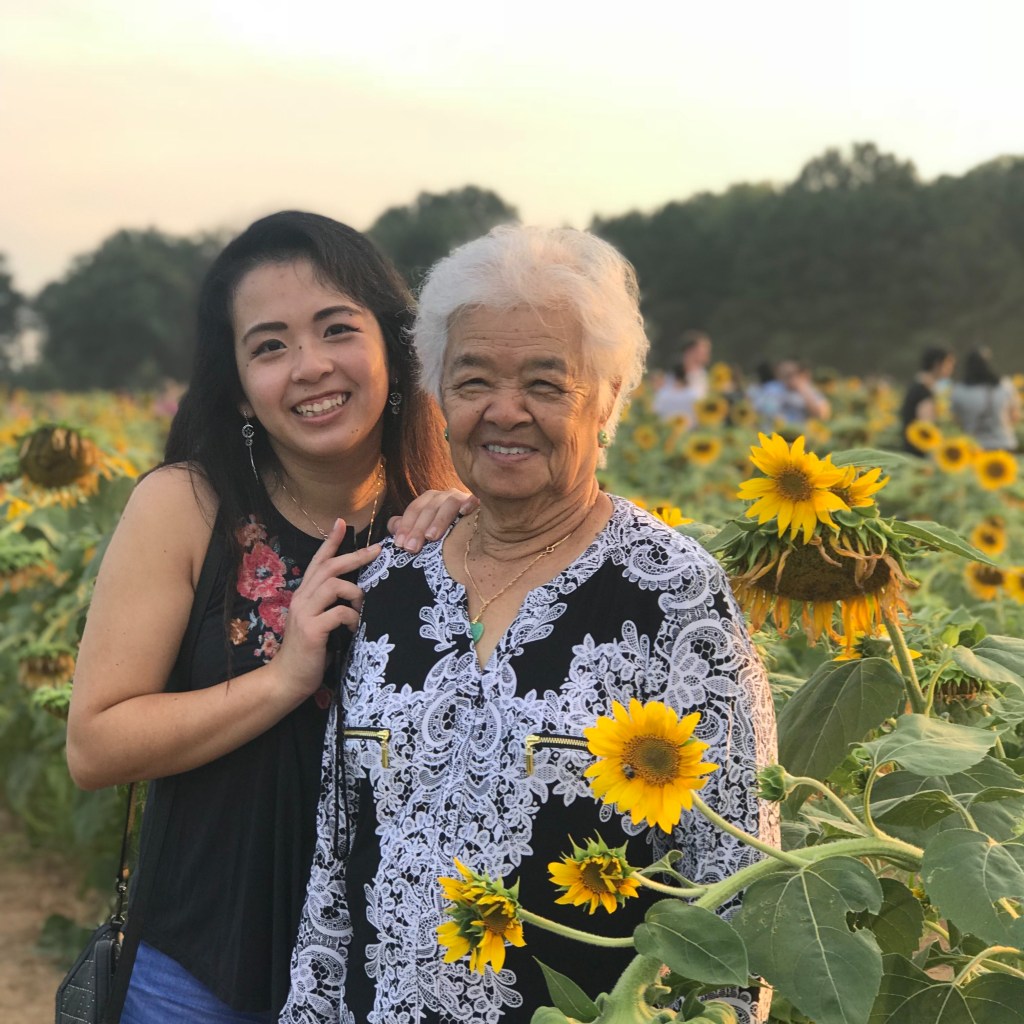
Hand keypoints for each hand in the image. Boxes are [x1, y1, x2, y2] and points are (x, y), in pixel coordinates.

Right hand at [271, 519, 379, 702]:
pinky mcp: (311, 630)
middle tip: (377, 550)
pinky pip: (339, 613)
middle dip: (356, 556)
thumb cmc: (309, 653)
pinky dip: (352, 618)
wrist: (287, 680)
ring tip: (361, 609)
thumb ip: (330, 605)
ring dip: (356, 594)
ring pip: (335, 585)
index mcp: (304, 595)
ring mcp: (304, 613)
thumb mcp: (319, 623)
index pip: (317, 561)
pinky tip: (354, 629)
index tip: (341, 523)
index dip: (330, 542)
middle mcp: (301, 599)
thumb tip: (357, 593)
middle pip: (329, 567)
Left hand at [389, 489, 477, 552]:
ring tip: (431, 537)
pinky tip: (464, 512)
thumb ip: (408, 527)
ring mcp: (462, 498)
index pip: (414, 509)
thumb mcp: (425, 530)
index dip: (405, 526)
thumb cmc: (447, 532)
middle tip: (411, 548)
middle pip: (429, 508)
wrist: (478, 529)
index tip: (400, 544)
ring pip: (448, 504)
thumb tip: (394, 525)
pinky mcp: (478, 502)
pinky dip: (468, 503)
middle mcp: (445, 496)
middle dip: (417, 528)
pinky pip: (474, 499)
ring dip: (438, 520)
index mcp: (430, 500)